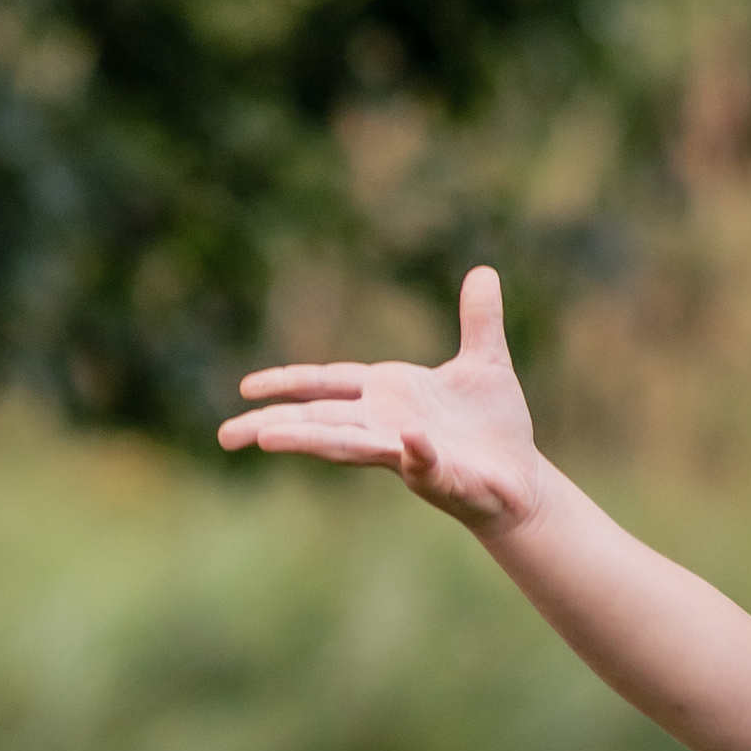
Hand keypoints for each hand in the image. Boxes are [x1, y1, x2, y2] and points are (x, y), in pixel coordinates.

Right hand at [219, 263, 544, 534]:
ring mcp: (409, 453)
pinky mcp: (441, 475)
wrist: (523, 479)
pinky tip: (408, 443)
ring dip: (312, 441)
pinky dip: (416, 453)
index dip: (290, 382)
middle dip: (274, 425)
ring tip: (268, 439)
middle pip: (320, 421)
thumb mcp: (486, 362)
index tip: (246, 387)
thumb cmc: (495, 427)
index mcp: (389, 395)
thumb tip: (484, 271)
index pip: (328, 385)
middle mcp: (386, 426)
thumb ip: (478, 321)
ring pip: (351, 446)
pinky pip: (424, 461)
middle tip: (227, 435)